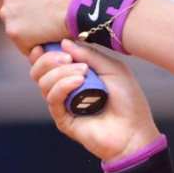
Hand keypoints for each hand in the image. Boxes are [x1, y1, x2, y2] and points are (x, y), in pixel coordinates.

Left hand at [0, 0, 79, 52]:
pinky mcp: (14, 33)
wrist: (80, 6)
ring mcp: (8, 15)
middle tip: (36, 24)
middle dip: (17, 19)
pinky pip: (23, 45)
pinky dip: (34, 46)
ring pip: (13, 30)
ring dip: (26, 33)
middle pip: (4, 13)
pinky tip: (48, 40)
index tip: (22, 11)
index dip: (14, 4)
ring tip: (47, 31)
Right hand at [29, 39, 160, 162]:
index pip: (49, 61)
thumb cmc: (128, 99)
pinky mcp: (63, 120)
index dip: (44, 52)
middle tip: (68, 57)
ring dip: (60, 72)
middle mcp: (66, 88)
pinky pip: (53, 99)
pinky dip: (63, 86)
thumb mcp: (112, 69)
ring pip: (43, 83)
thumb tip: (63, 43)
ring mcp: (63, 104)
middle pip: (39, 71)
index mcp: (76, 74)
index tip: (45, 44)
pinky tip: (78, 81)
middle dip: (49, 59)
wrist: (134, 130)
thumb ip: (89, 55)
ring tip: (83, 73)